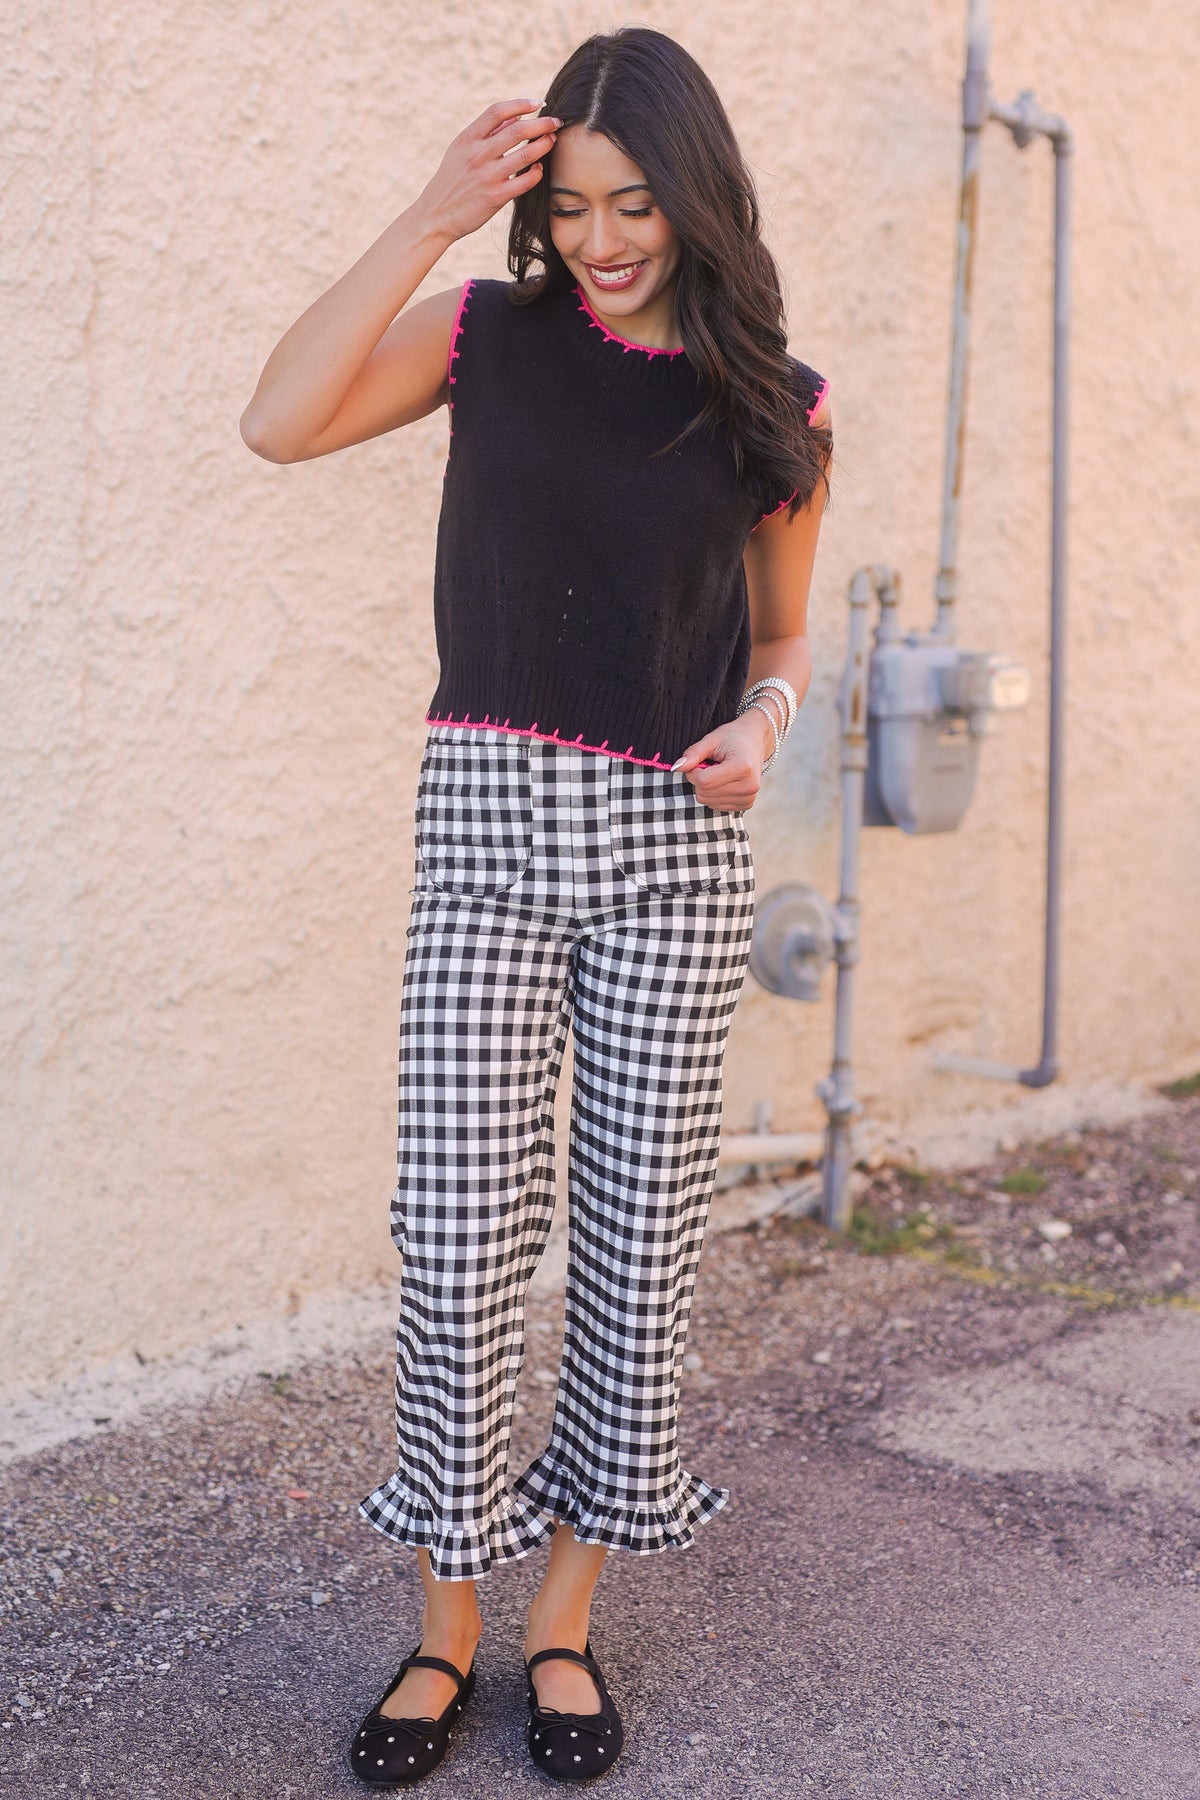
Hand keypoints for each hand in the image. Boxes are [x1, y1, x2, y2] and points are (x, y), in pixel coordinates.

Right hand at [416, 98, 559, 241]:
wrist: (436, 215)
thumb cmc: (451, 181)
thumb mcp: (460, 150)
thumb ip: (486, 133)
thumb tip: (514, 117)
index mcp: (467, 138)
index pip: (497, 111)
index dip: (521, 104)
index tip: (538, 103)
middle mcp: (477, 154)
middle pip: (517, 130)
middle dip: (542, 123)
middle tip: (556, 122)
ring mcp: (487, 176)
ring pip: (525, 154)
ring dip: (544, 145)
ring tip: (552, 140)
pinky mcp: (496, 197)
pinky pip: (525, 181)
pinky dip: (536, 172)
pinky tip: (539, 168)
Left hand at [671, 712, 772, 811]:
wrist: (756, 740)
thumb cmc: (733, 738)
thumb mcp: (712, 740)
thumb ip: (693, 754)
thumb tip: (676, 768)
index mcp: (742, 767)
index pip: (704, 781)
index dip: (692, 772)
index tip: (697, 761)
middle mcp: (749, 786)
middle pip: (704, 794)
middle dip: (699, 780)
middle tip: (710, 765)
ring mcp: (749, 797)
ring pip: (708, 802)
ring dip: (706, 788)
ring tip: (719, 771)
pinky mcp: (747, 804)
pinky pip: (716, 806)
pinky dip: (714, 795)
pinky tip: (724, 781)